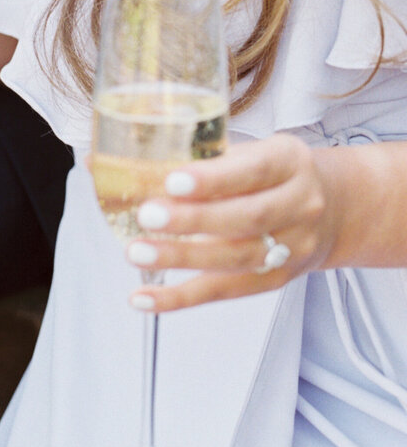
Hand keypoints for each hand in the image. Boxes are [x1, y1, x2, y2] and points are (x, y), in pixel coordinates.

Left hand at [122, 133, 339, 312]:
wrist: (338, 207)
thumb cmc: (274, 171)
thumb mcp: (254, 148)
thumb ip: (200, 154)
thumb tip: (108, 161)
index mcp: (289, 162)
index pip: (252, 171)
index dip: (212, 179)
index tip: (172, 180)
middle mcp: (297, 206)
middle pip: (244, 219)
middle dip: (192, 220)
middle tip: (146, 215)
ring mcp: (291, 248)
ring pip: (234, 259)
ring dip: (181, 259)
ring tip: (136, 254)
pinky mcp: (275, 280)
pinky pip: (225, 292)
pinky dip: (180, 298)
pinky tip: (142, 298)